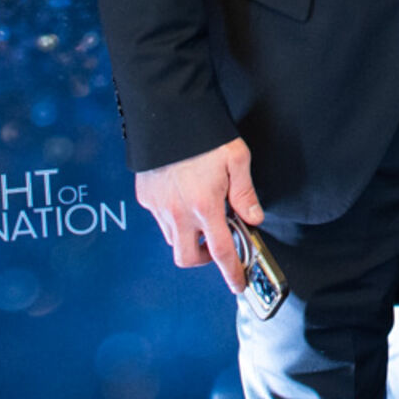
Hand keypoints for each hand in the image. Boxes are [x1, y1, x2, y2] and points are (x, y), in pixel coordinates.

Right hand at [134, 137, 263, 292]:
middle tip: (217, 243)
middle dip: (203, 258)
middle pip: (187, 257)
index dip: (232, 272)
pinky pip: (160, 219)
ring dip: (187, 235)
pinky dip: (173, 217)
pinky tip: (183, 196)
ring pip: (171, 238)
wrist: (166, 114)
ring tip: (201, 212)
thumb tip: (253, 218)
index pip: (222, 251)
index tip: (238, 284)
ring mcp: (158, 206)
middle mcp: (178, 213)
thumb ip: (245, 193)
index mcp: (205, 206)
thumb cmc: (205, 136)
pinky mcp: (145, 197)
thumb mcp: (237, 159)